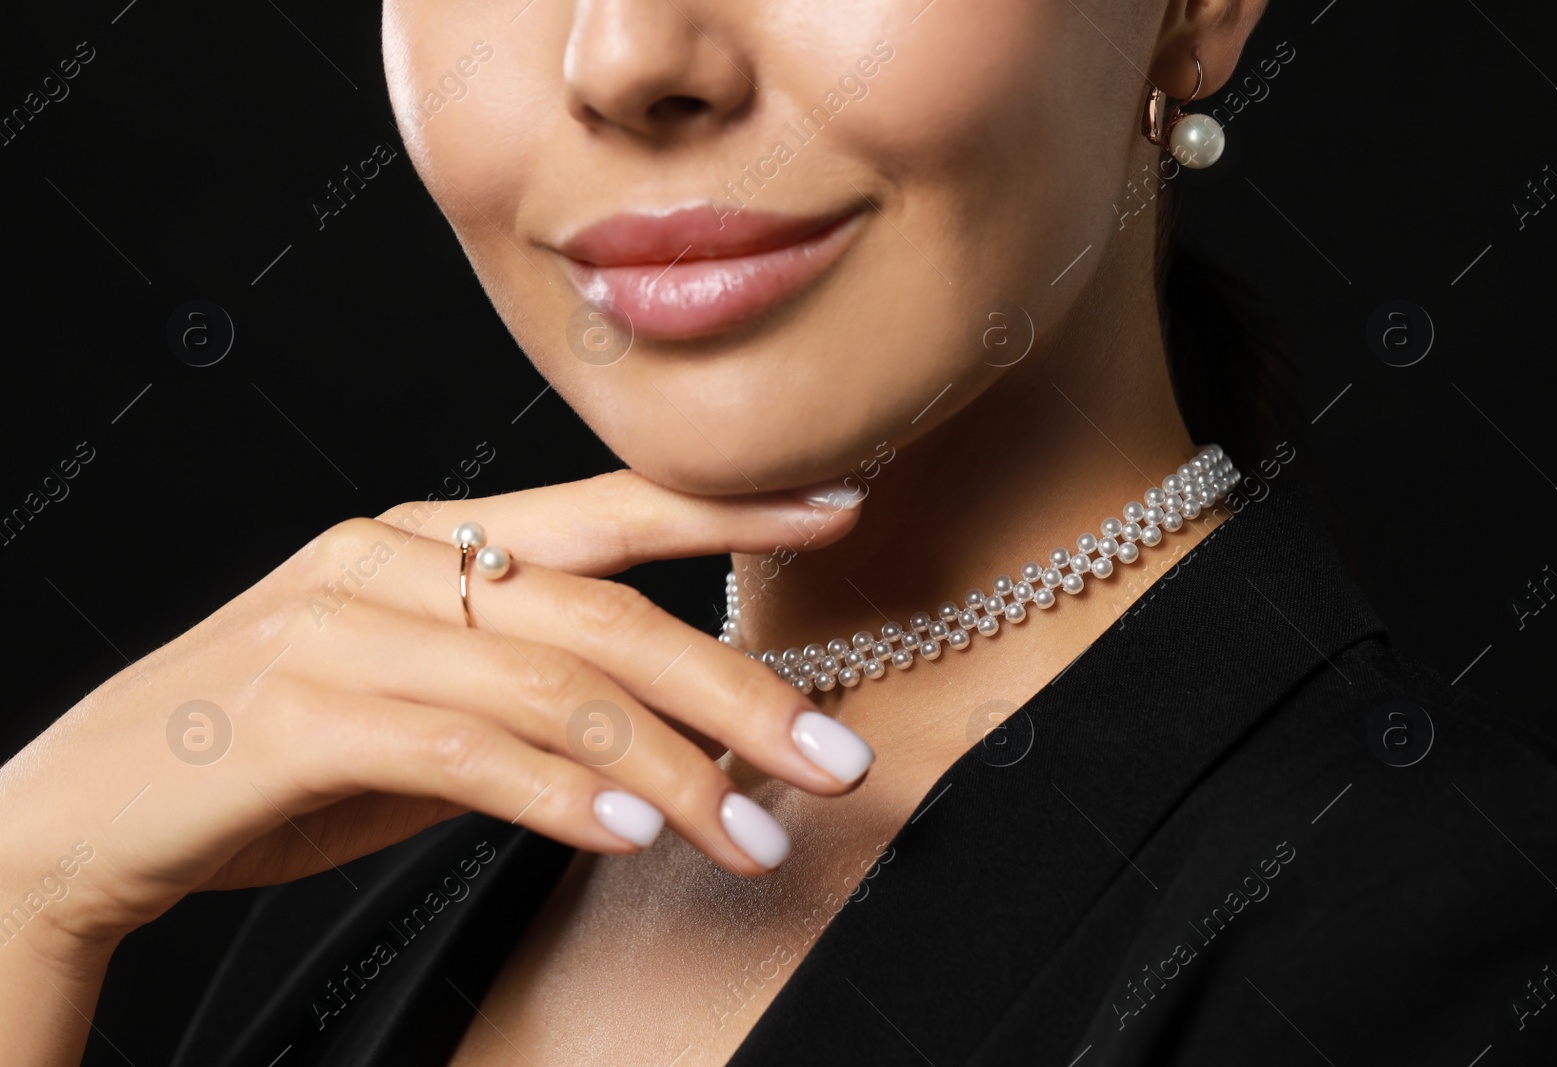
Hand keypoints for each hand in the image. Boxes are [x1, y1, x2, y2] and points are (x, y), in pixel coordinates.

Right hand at [0, 471, 868, 965]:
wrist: (94, 808)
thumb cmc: (283, 751)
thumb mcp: (426, 703)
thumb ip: (534, 694)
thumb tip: (684, 740)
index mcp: (429, 535)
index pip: (606, 507)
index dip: (727, 503)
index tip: (839, 503)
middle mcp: (390, 558)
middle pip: (605, 610)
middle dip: (736, 690)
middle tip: (834, 758)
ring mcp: (341, 628)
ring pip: (551, 683)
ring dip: (671, 770)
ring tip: (754, 836)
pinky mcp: (300, 713)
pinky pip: (466, 750)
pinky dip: (564, 792)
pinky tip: (638, 830)